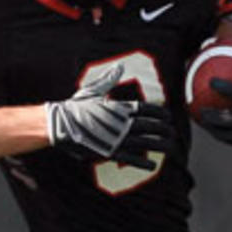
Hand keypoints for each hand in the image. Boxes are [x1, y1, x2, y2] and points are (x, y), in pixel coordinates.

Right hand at [47, 67, 171, 169]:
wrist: (58, 125)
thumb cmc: (73, 108)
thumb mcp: (92, 91)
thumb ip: (109, 80)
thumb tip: (119, 66)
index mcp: (118, 107)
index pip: (146, 110)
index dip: (159, 113)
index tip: (168, 117)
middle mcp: (120, 123)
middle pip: (149, 126)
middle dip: (163, 129)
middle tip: (173, 133)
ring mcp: (115, 138)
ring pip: (144, 142)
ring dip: (159, 145)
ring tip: (170, 147)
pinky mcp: (108, 152)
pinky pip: (130, 159)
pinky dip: (143, 162)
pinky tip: (153, 165)